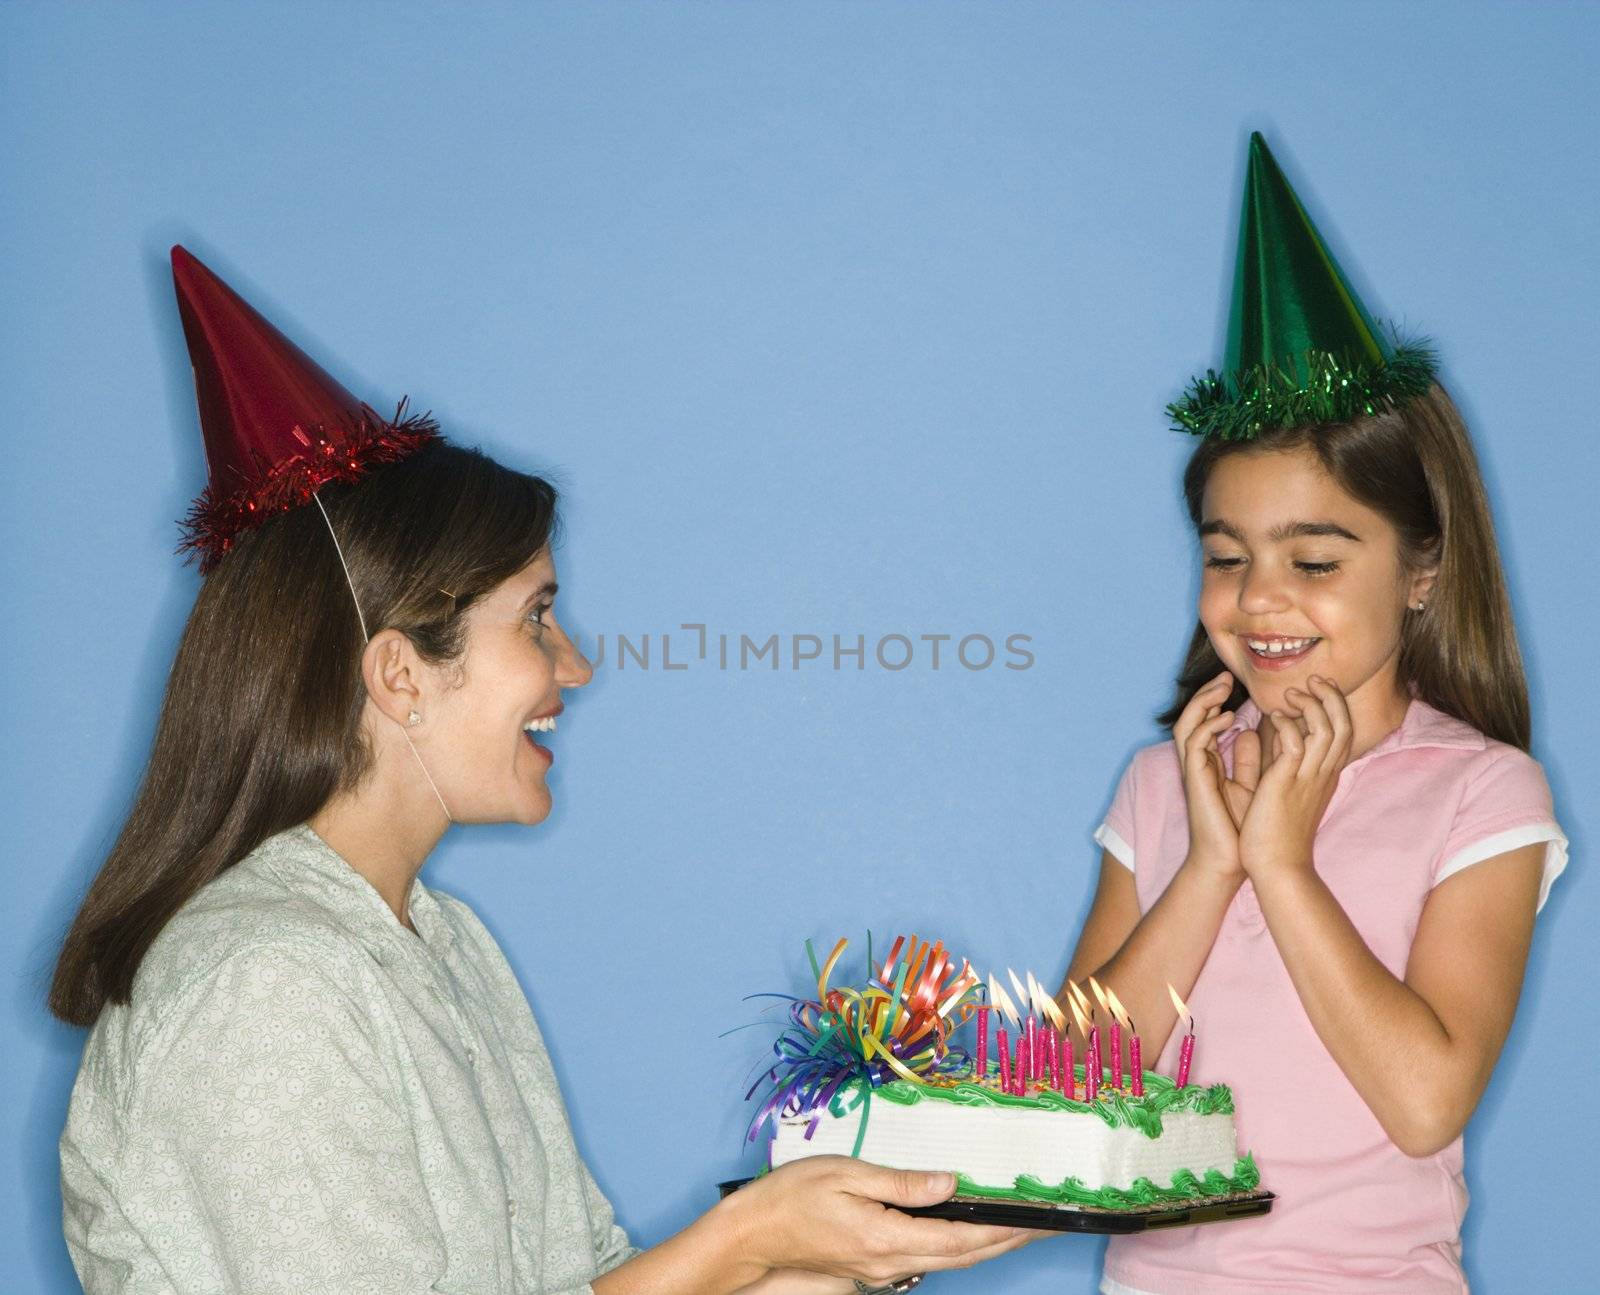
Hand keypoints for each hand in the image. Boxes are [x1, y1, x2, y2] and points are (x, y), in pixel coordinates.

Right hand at [729, 1156, 1036, 1288]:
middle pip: (964, 1256)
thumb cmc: (791, 1198)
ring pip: (949, 1262)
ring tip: (1017, 1227)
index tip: (1037, 1217)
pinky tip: (968, 1232)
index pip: (962, 1238)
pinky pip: (928, 1259)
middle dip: (1008, 1241)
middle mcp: (891, 1263)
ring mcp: (882, 1270)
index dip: (1004, 1229)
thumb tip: (951, 1182)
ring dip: (987, 1246)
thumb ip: (903, 1182)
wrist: (752, 1236)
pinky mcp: (874, 1268)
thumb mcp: (846, 1175)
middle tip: (1044, 1224)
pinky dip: (959, 1247)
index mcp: (888, 1238)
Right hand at [1172, 670, 1260, 883]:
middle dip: (1207, 694)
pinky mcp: (1195, 780)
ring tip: (1223, 688)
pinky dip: (1208, 727)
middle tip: (1226, 676)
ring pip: (1187, 725)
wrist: (1230, 861)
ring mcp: (1193, 771)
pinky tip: (1228, 718)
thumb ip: (1248, 758)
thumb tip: (1253, 732)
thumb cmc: (1240, 828)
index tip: (1235, 683)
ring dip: (1203, 703)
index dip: (1216, 701)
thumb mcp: (1250, 785)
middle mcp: (1197, 764)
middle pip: (1192, 717)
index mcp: (1209, 763)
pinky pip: (1193, 744)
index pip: (1206, 722)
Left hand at [1236, 676, 1352, 881]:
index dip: (1335, 705)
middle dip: (1330, 696)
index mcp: (1324, 774)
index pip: (1343, 731)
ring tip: (1290, 693)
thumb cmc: (1277, 831)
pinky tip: (1273, 716)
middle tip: (1313, 679)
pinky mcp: (1288, 784)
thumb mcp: (1285, 787)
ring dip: (1310, 704)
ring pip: (1326, 729)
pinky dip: (1288, 724)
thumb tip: (1275, 731)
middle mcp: (1323, 773)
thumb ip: (1283, 758)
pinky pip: (1296, 743)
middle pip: (1343, 723)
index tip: (1319, 686)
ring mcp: (1308, 778)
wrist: (1277, 866)